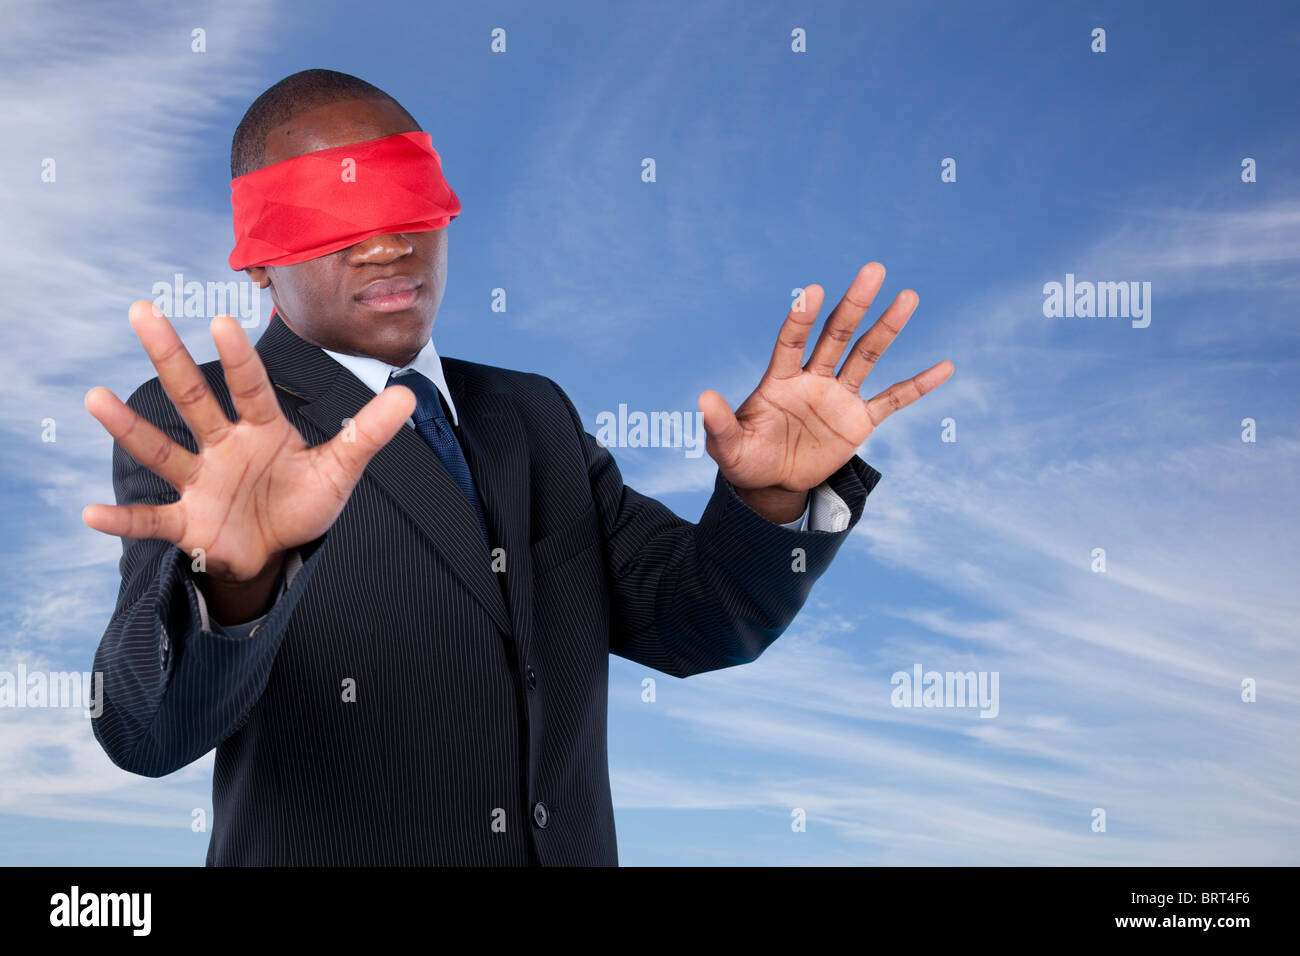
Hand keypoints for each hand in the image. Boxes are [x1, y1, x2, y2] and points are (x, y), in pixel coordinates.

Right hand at [83, 301, 416, 583]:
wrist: (277, 552)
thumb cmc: (303, 501)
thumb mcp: (341, 469)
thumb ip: (369, 432)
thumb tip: (410, 394)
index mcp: (262, 429)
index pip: (251, 387)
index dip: (239, 358)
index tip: (220, 318)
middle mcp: (224, 446)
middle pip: (194, 397)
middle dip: (170, 358)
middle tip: (142, 311)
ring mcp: (200, 481)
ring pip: (162, 449)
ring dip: (129, 426)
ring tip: (94, 396)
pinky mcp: (187, 523)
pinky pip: (150, 520)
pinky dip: (123, 520)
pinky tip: (90, 514)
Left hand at [698, 263, 952, 520]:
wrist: (770, 482)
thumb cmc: (744, 458)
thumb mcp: (726, 446)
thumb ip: (718, 422)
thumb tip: (702, 398)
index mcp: (779, 379)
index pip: (791, 340)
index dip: (801, 318)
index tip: (813, 292)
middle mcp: (812, 379)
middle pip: (836, 334)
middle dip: (853, 304)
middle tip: (873, 270)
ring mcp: (838, 397)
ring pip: (866, 356)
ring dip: (887, 328)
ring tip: (909, 295)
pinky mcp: (858, 421)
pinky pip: (893, 400)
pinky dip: (918, 385)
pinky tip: (945, 366)